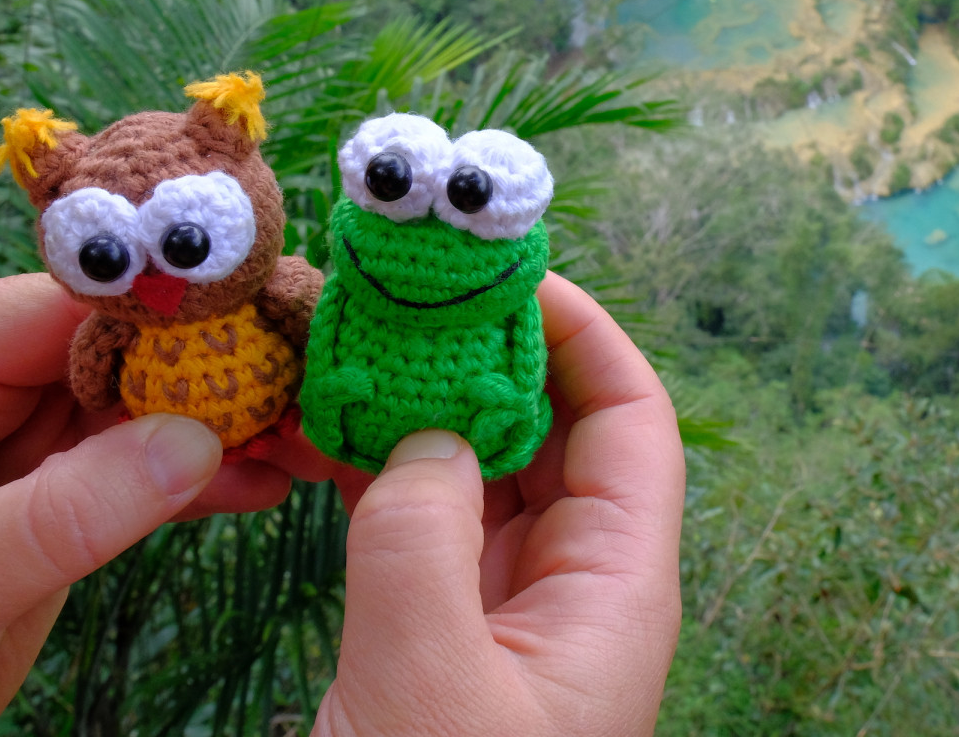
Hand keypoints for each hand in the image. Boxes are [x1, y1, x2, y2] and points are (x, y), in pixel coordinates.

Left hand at [0, 274, 310, 735]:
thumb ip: (66, 510)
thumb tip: (198, 442)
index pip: (53, 313)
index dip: (160, 316)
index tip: (263, 320)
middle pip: (110, 354)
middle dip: (211, 369)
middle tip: (311, 379)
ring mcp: (5, 453)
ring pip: (137, 412)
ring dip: (223, 425)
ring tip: (314, 432)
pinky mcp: (42, 512)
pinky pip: (136, 478)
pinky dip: (202, 481)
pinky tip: (271, 481)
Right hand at [312, 272, 684, 736]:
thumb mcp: (429, 683)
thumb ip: (420, 546)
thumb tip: (421, 436)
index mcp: (614, 591)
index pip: (633, 421)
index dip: (584, 334)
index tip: (508, 274)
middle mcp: (573, 588)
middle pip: (555, 433)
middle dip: (489, 356)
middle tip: (410, 293)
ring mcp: (507, 612)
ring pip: (482, 474)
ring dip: (424, 410)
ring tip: (356, 343)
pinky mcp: (442, 638)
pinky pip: (425, 526)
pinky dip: (380, 473)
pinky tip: (325, 432)